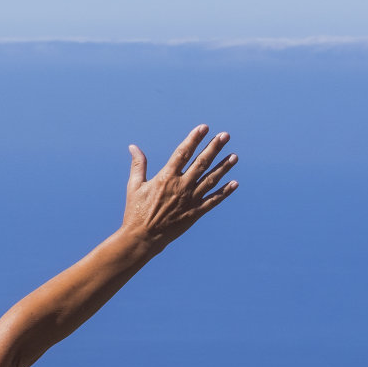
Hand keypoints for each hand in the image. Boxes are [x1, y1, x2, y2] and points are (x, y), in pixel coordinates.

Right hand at [121, 124, 237, 250]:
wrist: (142, 238)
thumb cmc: (136, 212)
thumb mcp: (134, 186)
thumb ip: (138, 165)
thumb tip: (133, 147)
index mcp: (166, 178)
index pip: (183, 153)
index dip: (194, 139)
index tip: (204, 128)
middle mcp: (181, 187)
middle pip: (201, 163)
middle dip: (214, 148)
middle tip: (225, 136)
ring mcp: (190, 200)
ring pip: (211, 180)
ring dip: (223, 167)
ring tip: (234, 156)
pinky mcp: (195, 213)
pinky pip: (213, 201)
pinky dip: (224, 192)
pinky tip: (234, 183)